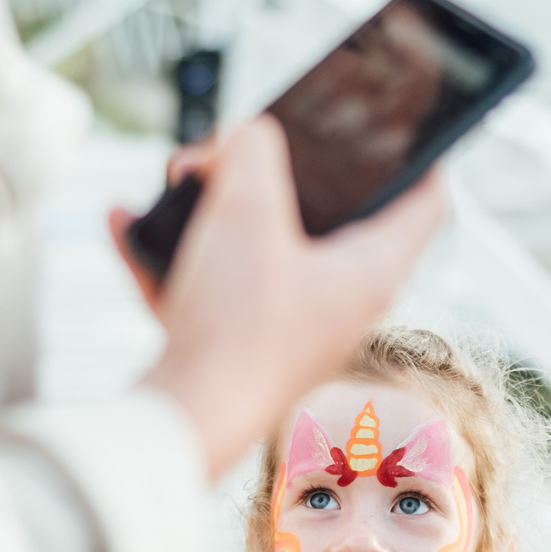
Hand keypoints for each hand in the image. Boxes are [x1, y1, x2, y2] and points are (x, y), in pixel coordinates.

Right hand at [117, 115, 445, 475]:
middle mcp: (339, 305)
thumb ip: (251, 148)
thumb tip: (242, 136)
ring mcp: (289, 331)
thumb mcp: (247, 207)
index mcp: (370, 272)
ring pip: (259, 249)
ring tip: (178, 179)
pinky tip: (124, 223)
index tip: (395, 127)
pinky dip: (173, 254)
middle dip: (277, 173)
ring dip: (213, 208)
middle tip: (241, 145)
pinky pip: (209, 285)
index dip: (418, 155)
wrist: (183, 424)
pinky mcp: (239, 350)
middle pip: (328, 218)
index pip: (426, 202)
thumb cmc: (236, 325)